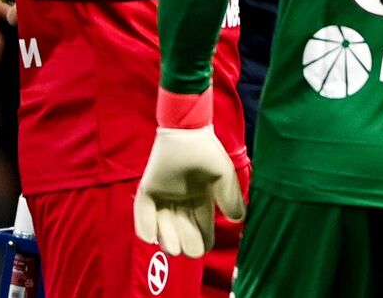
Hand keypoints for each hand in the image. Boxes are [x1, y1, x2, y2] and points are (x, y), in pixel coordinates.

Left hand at [133, 126, 244, 258]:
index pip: (201, 224)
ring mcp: (163, 195)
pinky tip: (151, 237)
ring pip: (163, 224)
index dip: (203, 238)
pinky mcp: (148, 189)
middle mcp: (181, 199)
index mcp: (200, 197)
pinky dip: (145, 226)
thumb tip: (238, 220)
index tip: (204, 249)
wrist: (186, 131)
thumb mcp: (223, 177)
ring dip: (167, 238)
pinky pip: (143, 212)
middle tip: (189, 251)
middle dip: (185, 242)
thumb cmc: (207, 151)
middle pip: (181, 227)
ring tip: (173, 248)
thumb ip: (230, 198)